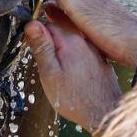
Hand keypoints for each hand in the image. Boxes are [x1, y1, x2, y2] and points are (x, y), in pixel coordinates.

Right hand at [25, 8, 121, 132]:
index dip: (36, 34)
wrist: (105, 113)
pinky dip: (73, 55)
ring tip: (56, 67)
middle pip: (61, 30)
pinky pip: (82, 50)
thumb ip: (42, 48)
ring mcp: (95, 49)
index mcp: (71, 41)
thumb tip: (31, 24)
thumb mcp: (50, 74)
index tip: (31, 46)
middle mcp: (86, 41)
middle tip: (43, 60)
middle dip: (49, 40)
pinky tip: (71, 70)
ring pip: (72, 40)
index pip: (48, 23)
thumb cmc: (75, 98)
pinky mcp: (100, 59)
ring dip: (61, 47)